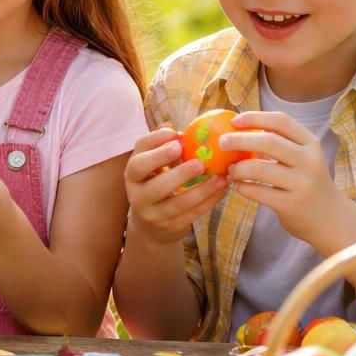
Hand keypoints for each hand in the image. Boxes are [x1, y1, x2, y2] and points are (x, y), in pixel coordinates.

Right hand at [123, 127, 228, 244]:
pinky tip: (221, 189)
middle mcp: (138, 195)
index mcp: (133, 175)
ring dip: (201, 191)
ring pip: (177, 204)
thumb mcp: (152, 165)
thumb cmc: (155, 183)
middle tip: (198, 163)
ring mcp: (153, 214)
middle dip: (178, 174)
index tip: (177, 136)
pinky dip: (208, 202)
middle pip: (155, 186)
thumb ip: (160, 146)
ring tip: (219, 177)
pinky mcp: (170, 227)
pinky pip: (191, 215)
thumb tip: (172, 128)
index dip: (155, 147)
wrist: (150, 225)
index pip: (138, 160)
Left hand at [220, 111, 341, 244]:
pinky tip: (237, 185)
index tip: (234, 120)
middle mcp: (309, 161)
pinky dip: (241, 187)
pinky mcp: (290, 204)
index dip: (255, 118)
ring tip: (230, 170)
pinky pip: (256, 192)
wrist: (331, 218)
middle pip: (268, 142)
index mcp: (310, 144)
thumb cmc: (307, 182)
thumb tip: (239, 129)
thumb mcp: (303, 158)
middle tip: (221, 142)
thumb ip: (281, 143)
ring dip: (237, 168)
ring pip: (258, 169)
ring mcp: (301, 184)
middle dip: (239, 139)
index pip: (281, 121)